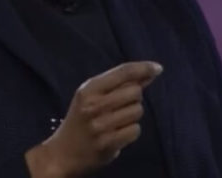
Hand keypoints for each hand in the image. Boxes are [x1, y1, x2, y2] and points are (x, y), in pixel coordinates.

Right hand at [25, 61, 162, 177]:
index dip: (143, 68)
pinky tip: (119, 133)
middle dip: (134, 97)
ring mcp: (100, 125)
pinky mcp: (107, 143)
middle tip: (122, 105)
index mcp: (89, 89)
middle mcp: (93, 105)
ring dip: (133, 115)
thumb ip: (120, 83)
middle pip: (135, 92)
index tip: (157, 68)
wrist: (64, 152)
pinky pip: (135, 130)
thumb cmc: (81, 119)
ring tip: (118, 120)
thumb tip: (151, 71)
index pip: (122, 72)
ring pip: (137, 111)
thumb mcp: (93, 96)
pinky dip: (131, 131)